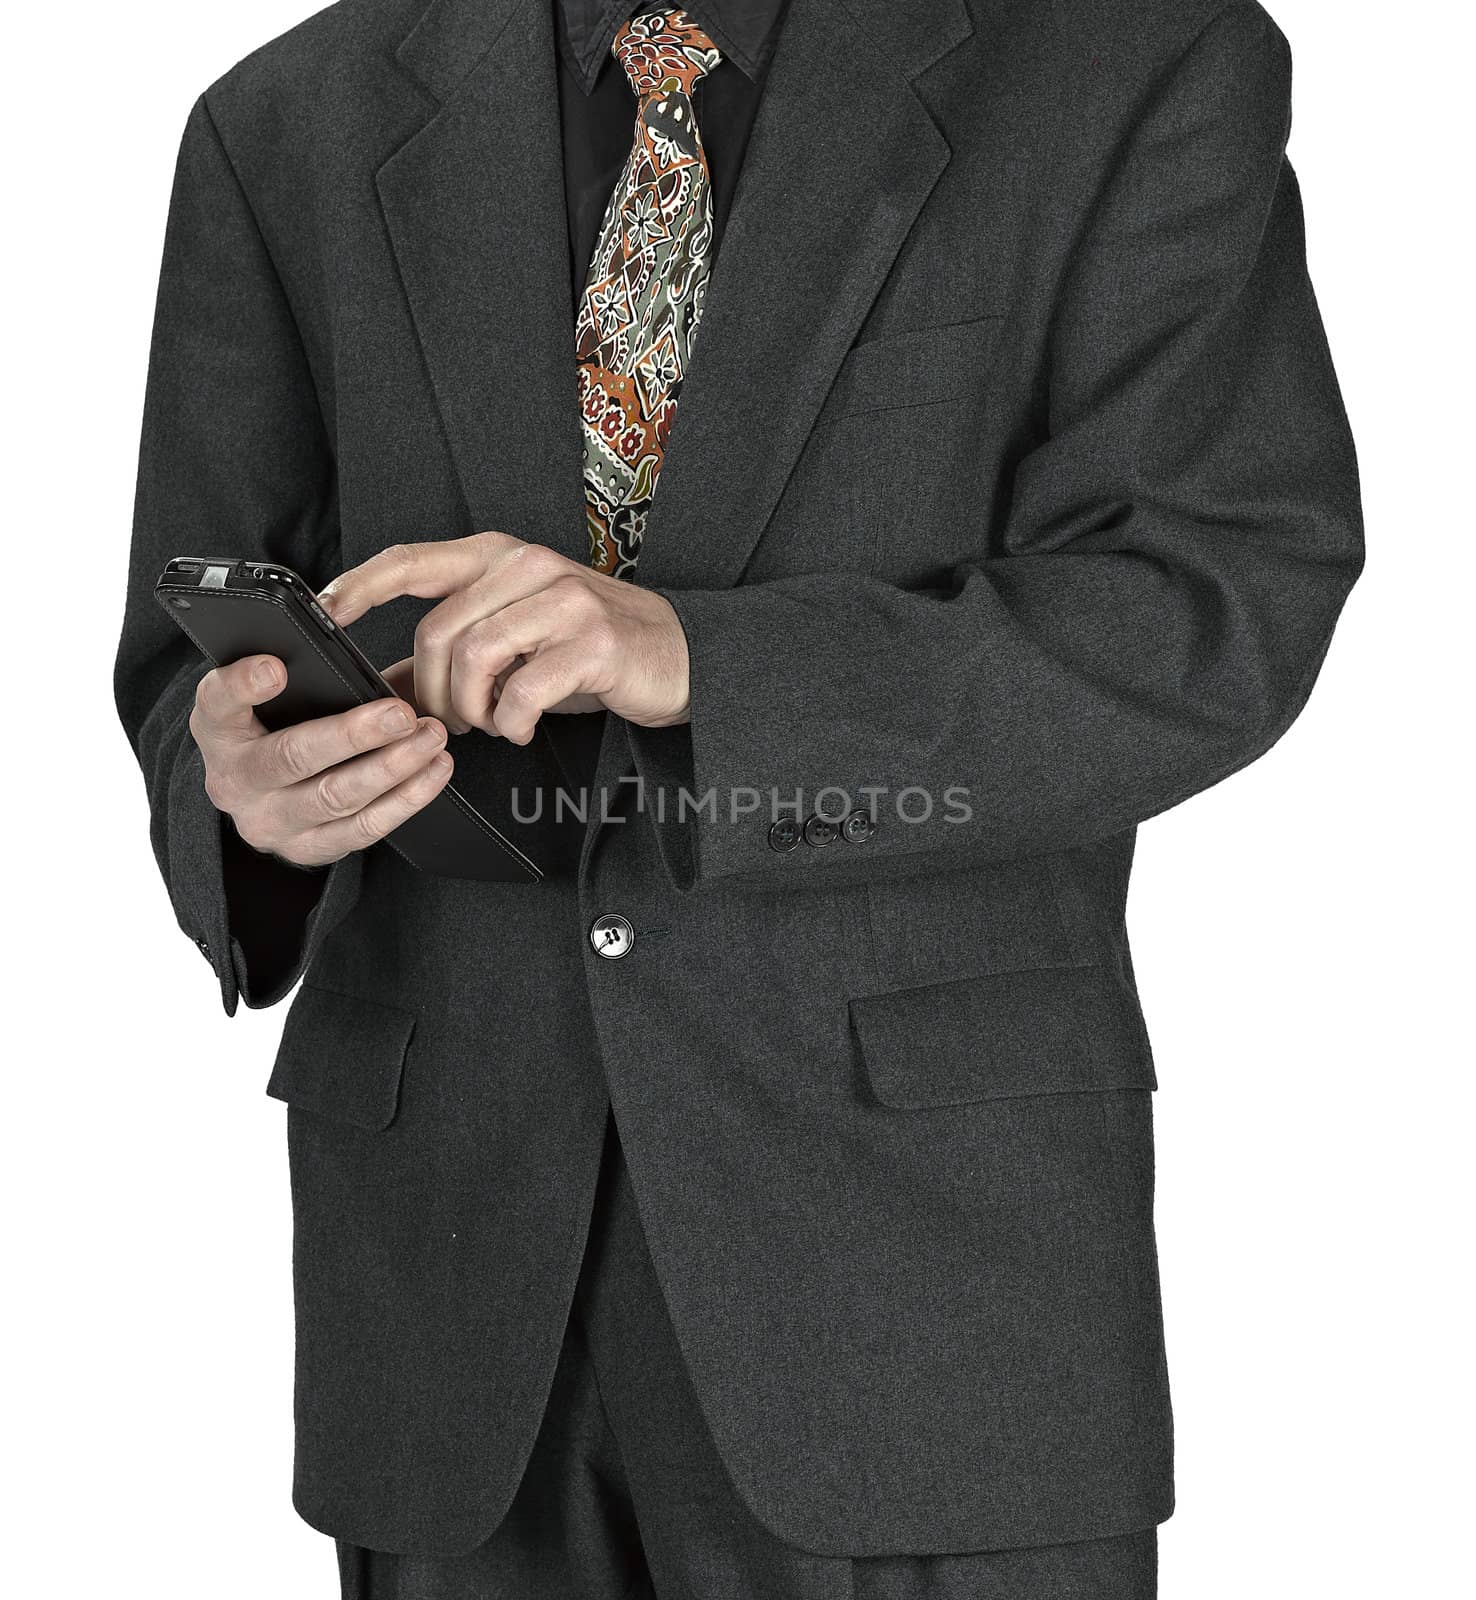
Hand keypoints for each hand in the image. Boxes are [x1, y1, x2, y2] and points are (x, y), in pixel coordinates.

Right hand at [189, 655, 452, 867]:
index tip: (276, 667)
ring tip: (431, 736)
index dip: (244, 685)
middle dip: (354, 734)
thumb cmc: (280, 726)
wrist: (268, 797)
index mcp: (218, 729)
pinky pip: (364, 829)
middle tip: (402, 713)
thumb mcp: (274, 697)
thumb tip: (350, 622)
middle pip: (294, 756)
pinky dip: (407, 798)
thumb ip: (302, 669)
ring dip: (393, 766)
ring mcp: (270, 823)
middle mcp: (234, 781)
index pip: (218, 702)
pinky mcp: (309, 849)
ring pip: (336, 796)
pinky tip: (434, 770)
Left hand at [318, 533, 690, 743]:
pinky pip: (522, 691)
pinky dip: (511, 723)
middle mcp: (527, 566)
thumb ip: (447, 655)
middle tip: (452, 722)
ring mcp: (563, 600)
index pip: (411, 561)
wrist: (678, 657)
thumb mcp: (512, 641)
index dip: (360, 585)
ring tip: (494, 723)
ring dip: (473, 710)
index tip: (324, 611)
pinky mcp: (593, 642)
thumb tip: (379, 683)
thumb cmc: (587, 649)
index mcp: (498, 557)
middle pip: (437, 631)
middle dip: (431, 692)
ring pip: (474, 660)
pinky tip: (523, 727)